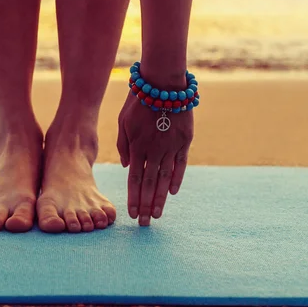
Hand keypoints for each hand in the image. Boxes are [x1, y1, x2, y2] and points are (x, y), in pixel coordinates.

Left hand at [117, 92, 192, 225]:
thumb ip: (123, 145)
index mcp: (137, 145)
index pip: (134, 179)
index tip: (132, 214)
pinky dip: (177, 178)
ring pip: (165, 178)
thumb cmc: (139, 101)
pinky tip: (172, 192)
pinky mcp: (184, 140)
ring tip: (157, 214)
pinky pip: (180, 164)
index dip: (133, 198)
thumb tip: (125, 166)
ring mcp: (170, 146)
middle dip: (146, 205)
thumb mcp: (123, 121)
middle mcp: (154, 149)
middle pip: (149, 183)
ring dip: (160, 198)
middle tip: (144, 223)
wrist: (163, 83)